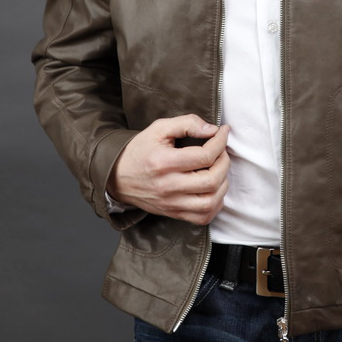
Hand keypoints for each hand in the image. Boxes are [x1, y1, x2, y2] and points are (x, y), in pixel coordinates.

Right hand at [107, 115, 229, 223]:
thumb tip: (212, 129)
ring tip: (219, 169)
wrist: (117, 177)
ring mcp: (171, 204)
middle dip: (224, 162)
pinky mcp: (174, 213)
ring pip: (211, 202)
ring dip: (223, 184)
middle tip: (222, 151)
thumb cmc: (140, 150)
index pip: (204, 156)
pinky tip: (214, 189)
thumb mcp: (158, 129)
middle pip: (211, 180)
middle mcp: (168, 186)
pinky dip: (216, 204)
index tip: (223, 132)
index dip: (220, 142)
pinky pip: (204, 217)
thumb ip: (186, 123)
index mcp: (163, 163)